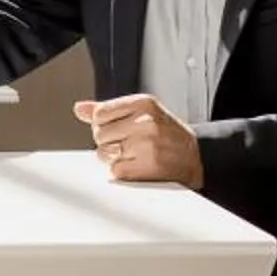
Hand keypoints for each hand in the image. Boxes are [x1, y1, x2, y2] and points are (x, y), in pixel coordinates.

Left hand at [74, 93, 203, 188]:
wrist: (196, 157)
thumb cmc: (166, 133)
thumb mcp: (142, 112)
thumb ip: (109, 110)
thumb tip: (79, 109)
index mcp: (144, 103)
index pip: (100, 113)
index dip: (103, 124)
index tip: (118, 128)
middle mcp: (146, 122)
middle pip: (99, 134)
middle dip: (108, 142)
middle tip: (128, 144)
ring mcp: (147, 145)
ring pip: (103, 153)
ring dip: (113, 158)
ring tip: (133, 154)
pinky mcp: (147, 167)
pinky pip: (115, 171)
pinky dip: (123, 172)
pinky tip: (138, 166)